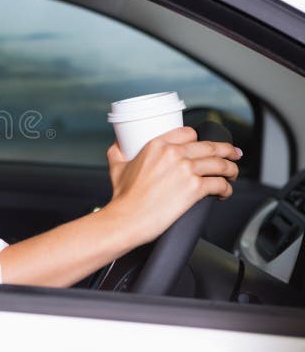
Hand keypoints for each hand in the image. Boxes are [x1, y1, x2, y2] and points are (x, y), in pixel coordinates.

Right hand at [104, 126, 241, 244]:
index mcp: (157, 145)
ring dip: (231, 169)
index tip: (204, 146)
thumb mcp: (117, 165)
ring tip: (232, 175)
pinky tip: (224, 193)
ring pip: (220, 164)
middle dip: (227, 150)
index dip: (200, 139)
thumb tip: (119, 144)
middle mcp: (174, 154)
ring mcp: (186, 170)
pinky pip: (220, 184)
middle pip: (210, 147)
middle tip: (234, 154)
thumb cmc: (123, 196)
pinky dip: (226, 189)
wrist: (128, 218)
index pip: (189, 133)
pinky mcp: (195, 188)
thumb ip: (118, 151)